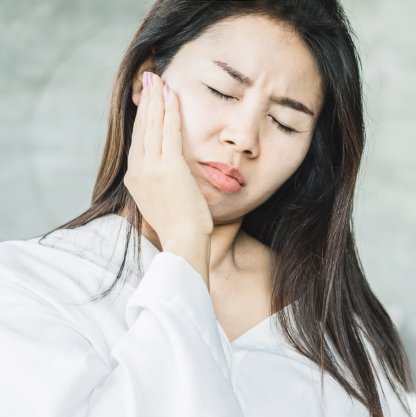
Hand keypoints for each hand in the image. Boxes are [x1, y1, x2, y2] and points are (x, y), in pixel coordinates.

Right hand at [124, 71, 213, 245]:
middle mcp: (138, 170)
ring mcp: (151, 168)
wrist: (183, 241)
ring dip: (156, 100)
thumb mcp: (162, 201)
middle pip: (142, 128)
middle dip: (146, 101)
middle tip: (149, 79)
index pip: (139, 140)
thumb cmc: (180, 226)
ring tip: (158, 79)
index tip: (148, 99)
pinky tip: (172, 95)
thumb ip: (160, 182)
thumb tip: (168, 171)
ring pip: (152, 125)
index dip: (143, 117)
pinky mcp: (168, 167)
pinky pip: (169, 132)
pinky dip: (170, 111)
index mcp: (134, 179)